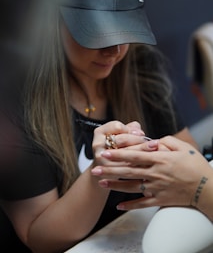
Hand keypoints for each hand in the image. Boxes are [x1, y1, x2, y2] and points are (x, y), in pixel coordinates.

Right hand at [92, 120, 157, 167]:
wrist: (104, 172)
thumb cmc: (116, 149)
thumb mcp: (121, 136)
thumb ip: (130, 129)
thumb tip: (139, 131)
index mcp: (100, 131)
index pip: (117, 127)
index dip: (131, 130)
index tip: (142, 134)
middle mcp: (97, 143)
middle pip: (122, 140)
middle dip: (139, 141)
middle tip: (154, 143)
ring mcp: (100, 157)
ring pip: (124, 153)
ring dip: (141, 152)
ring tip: (155, 150)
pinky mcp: (105, 170)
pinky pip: (124, 166)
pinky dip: (137, 164)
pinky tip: (148, 163)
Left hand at [92, 136, 212, 208]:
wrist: (208, 189)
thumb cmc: (196, 166)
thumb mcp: (183, 148)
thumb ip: (166, 141)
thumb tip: (152, 141)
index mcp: (159, 159)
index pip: (134, 155)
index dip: (118, 154)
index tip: (105, 152)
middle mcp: (155, 173)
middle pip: (128, 171)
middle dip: (110, 170)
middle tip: (95, 169)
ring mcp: (156, 188)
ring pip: (131, 187)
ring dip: (115, 186)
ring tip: (101, 183)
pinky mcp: (160, 200)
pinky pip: (142, 204)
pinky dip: (130, 205)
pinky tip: (118, 205)